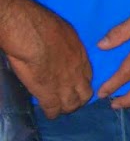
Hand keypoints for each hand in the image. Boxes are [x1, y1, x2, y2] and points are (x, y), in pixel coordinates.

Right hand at [2, 0, 91, 117]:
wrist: (30, 33)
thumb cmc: (43, 25)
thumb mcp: (65, 32)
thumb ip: (66, 44)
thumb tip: (61, 46)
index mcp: (81, 56)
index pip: (87, 75)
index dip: (82, 82)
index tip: (76, 85)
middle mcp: (77, 72)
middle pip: (84, 93)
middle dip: (79, 99)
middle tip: (71, 102)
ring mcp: (64, 85)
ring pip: (71, 104)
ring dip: (66, 108)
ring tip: (60, 110)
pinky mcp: (48, 93)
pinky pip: (53, 109)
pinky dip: (51, 113)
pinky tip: (48, 114)